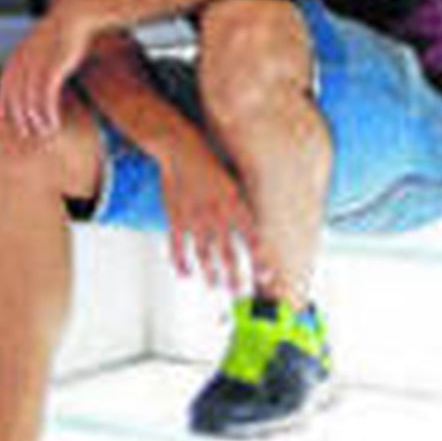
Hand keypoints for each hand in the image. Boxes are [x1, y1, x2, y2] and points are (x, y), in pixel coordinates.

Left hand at [0, 0, 100, 140]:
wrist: (77, 15)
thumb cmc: (64, 31)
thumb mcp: (42, 44)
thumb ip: (34, 58)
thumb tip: (33, 74)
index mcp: (19, 53)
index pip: (5, 83)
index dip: (3, 101)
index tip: (4, 117)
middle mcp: (23, 60)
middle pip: (15, 96)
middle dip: (19, 117)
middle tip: (26, 132)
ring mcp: (37, 64)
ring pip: (29, 100)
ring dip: (36, 120)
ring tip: (43, 132)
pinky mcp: (53, 68)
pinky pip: (46, 98)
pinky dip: (48, 114)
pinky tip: (54, 123)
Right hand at [157, 132, 266, 288]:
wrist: (180, 147)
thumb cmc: (209, 162)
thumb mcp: (232, 180)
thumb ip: (242, 203)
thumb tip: (256, 224)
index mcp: (234, 203)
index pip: (252, 237)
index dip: (260, 259)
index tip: (266, 277)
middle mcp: (216, 213)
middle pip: (228, 254)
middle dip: (234, 277)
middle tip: (239, 293)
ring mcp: (194, 217)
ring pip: (204, 255)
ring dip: (210, 274)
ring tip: (215, 287)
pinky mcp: (175, 217)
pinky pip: (178, 246)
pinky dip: (180, 262)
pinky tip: (185, 274)